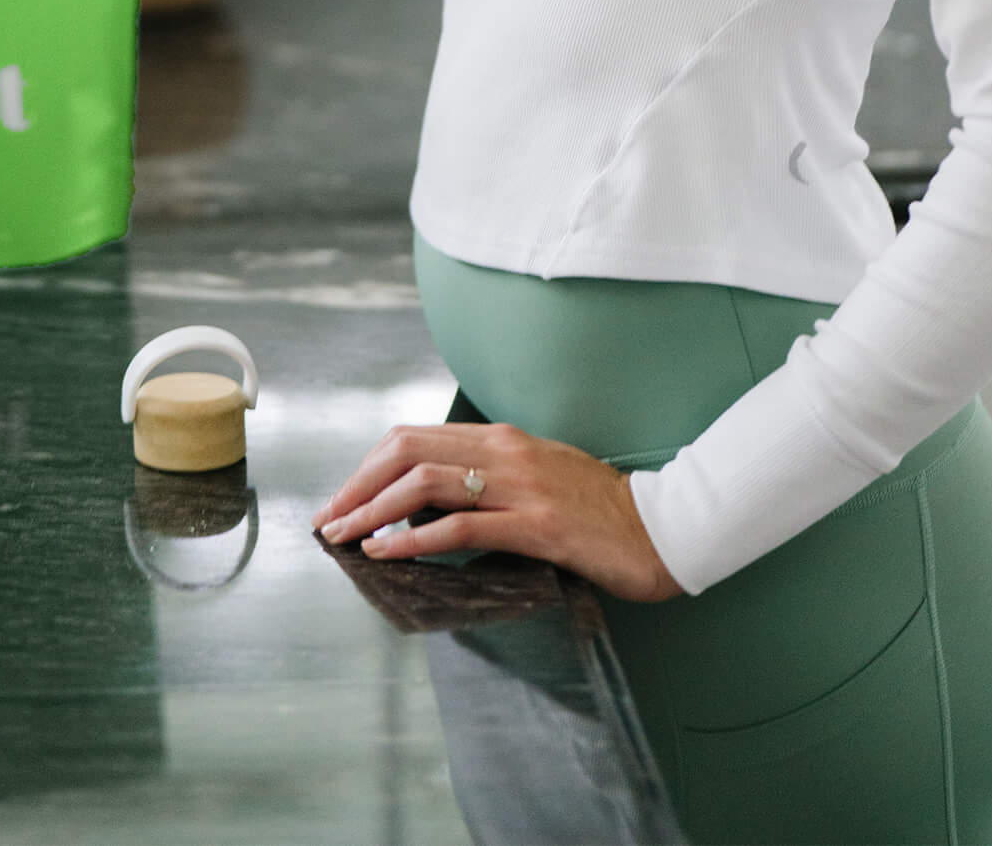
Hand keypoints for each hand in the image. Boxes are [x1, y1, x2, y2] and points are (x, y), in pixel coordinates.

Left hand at [311, 420, 685, 603]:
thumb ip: (490, 481)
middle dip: (357, 486)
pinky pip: (461, 527)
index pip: (413, 439)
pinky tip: (387, 553)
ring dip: (373, 511)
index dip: (367, 467)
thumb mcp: (538, 479)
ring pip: (425, 484)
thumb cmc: (600, 510)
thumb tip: (430, 502)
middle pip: (406, 452)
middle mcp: (505, 451)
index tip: (341, 499)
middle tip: (326, 521)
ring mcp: (521, 485)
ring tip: (343, 538)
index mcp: (502, 439)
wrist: (665, 527)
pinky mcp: (538, 525)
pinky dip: (414, 539)